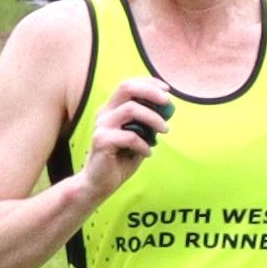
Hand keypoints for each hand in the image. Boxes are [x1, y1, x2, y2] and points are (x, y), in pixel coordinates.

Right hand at [74, 75, 173, 202]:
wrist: (99, 184)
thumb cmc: (119, 160)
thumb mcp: (137, 138)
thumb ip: (146, 124)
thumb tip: (166, 110)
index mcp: (111, 109)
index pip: (128, 85)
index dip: (149, 83)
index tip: (167, 91)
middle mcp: (104, 113)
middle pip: (127, 88)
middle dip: (150, 92)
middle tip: (167, 102)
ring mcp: (101, 126)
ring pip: (130, 109)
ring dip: (153, 118)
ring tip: (165, 131)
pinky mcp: (101, 141)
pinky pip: (130, 136)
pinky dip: (144, 144)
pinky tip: (148, 154)